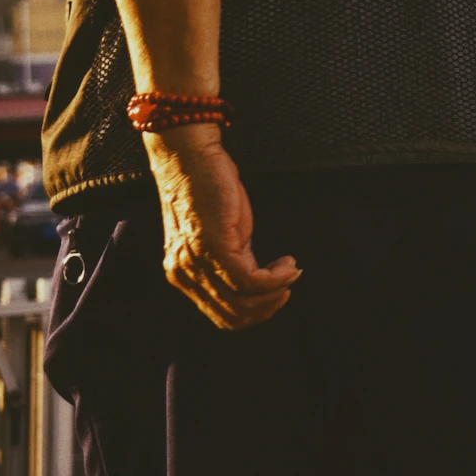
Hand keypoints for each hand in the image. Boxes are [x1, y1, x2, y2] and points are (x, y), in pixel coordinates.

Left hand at [144, 126, 300, 329]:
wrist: (190, 158)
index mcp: (184, 275)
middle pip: (233, 316)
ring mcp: (198, 263)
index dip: (255, 314)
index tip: (277, 295)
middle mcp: (185, 275)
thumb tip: (258, 280)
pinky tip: (288, 264)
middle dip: (268, 308)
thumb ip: (230, 261)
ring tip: (291, 272)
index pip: (221, 316)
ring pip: (243, 302)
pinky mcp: (214, 247)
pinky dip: (276, 277)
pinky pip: (251, 279)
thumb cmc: (206, 190)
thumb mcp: (218, 235)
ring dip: (276, 292)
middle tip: (288, 288)